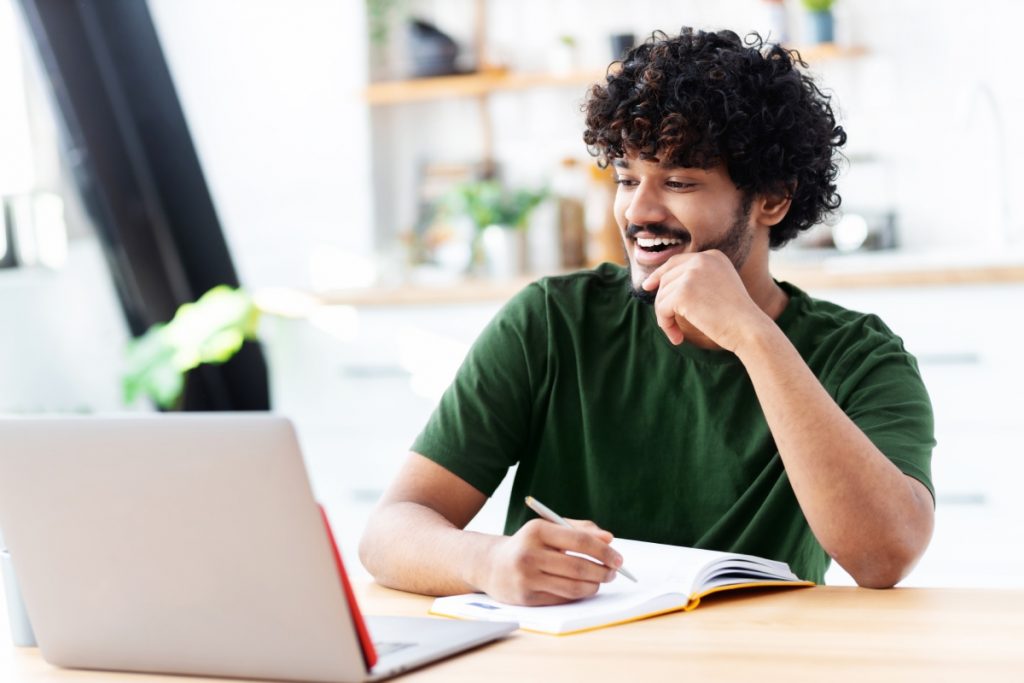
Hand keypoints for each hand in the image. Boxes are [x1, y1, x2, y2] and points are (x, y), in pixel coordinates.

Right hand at [479, 518, 621, 605]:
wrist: (492, 565)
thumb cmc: (528, 545)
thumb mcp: (548, 529)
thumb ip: (580, 530)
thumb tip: (609, 539)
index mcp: (536, 531)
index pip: (579, 541)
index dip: (603, 551)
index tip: (618, 558)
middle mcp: (529, 554)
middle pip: (578, 567)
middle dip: (602, 571)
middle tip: (613, 572)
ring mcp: (526, 578)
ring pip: (572, 587)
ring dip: (593, 585)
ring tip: (600, 580)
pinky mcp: (526, 598)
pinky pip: (562, 598)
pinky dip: (578, 594)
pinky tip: (582, 588)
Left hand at [642, 250, 766, 351]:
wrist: (749, 329)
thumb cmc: (735, 317)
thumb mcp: (718, 288)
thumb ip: (696, 281)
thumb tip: (659, 282)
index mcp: (713, 256)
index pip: (677, 262)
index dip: (660, 274)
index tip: (648, 286)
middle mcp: (702, 259)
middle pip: (666, 279)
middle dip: (664, 303)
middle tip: (670, 325)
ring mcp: (692, 273)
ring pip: (662, 295)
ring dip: (665, 317)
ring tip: (678, 334)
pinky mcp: (683, 291)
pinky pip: (662, 308)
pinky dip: (665, 325)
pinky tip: (677, 337)